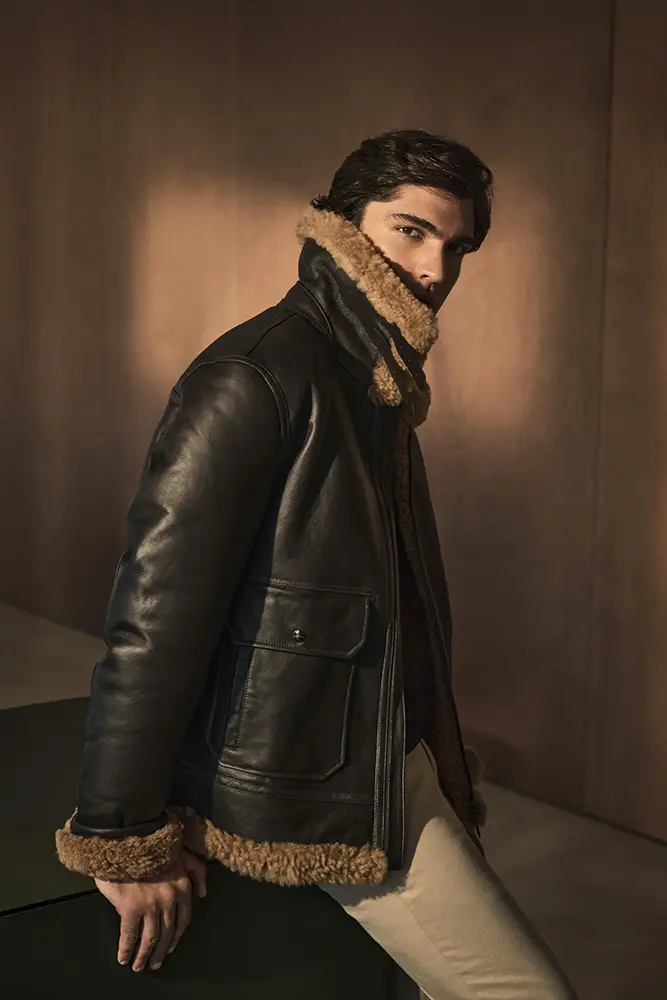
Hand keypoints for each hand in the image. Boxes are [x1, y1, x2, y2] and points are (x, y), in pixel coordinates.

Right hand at [94, 848, 206, 971]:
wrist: (130, 838)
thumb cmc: (155, 845)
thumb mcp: (184, 853)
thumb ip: (196, 871)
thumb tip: (203, 894)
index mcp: (183, 887)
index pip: (184, 919)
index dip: (177, 936)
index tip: (171, 946)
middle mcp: (170, 900)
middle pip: (168, 933)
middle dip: (161, 951)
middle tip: (155, 963)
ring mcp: (151, 906)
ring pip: (150, 938)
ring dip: (145, 955)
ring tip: (139, 965)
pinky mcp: (131, 909)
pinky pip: (129, 936)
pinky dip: (126, 950)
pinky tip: (124, 958)